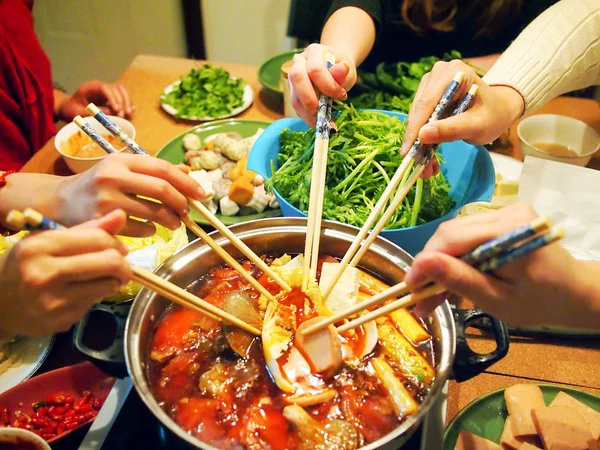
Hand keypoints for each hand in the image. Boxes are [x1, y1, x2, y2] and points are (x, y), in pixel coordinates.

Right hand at [0, 210, 131, 334]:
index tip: (118, 248)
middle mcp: (46, 274)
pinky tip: (80, 293)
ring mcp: (54, 301)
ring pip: (108, 285)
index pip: (98, 239)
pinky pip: (95, 303)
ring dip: (113, 281)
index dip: (116, 242)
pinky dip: (96, 296)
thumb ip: (87, 229)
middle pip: (110, 263)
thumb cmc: (25, 263)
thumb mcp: (48, 238)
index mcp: (41, 246)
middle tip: (120, 266)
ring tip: (100, 278)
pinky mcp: (62, 321)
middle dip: (123, 264)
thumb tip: (121, 215)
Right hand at [56, 153, 204, 236]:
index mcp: (121, 160)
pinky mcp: (104, 221)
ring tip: (174, 223)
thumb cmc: (97, 184)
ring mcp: (107, 199)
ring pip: (154, 212)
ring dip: (171, 220)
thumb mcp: (121, 169)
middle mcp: (114, 176)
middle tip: (188, 212)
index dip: (187, 182)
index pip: (163, 169)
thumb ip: (152, 170)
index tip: (202, 194)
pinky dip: (151, 230)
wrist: (59, 202)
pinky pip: (142, 229)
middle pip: (162, 190)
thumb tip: (187, 171)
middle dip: (182, 203)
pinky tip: (150, 228)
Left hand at [57, 80, 133, 120]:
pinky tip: (131, 110)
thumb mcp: (78, 112)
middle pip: (116, 88)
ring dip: (127, 101)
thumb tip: (110, 111)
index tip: (116, 109)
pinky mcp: (111, 96)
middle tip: (123, 114)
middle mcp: (100, 86)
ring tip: (129, 113)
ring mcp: (106, 90)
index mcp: (90, 87)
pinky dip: (128, 102)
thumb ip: (92, 112)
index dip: (112, 97)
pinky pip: (122, 96)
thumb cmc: (71, 110)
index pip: (104, 87)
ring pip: (121, 90)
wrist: (70, 107)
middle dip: (122, 101)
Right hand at [288, 43, 356, 127]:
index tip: (342, 96)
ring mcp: (293, 77)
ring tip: (325, 124)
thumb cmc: (340, 69)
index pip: (316, 69)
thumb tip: (342, 69)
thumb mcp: (347, 70)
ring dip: (309, 114)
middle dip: (309, 99)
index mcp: (314, 52)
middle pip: (297, 79)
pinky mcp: (293, 92)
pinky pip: (297, 107)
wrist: (334, 69)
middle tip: (323, 113)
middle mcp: (299, 62)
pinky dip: (308, 118)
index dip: (328, 85)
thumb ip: (343, 72)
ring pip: (294, 97)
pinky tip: (320, 124)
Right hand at [401, 60, 524, 177]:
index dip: (415, 129)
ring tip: (425, 166)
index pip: (426, 103)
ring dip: (419, 142)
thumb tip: (422, 135)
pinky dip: (423, 137)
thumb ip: (451, 130)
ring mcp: (431, 82)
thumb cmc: (492, 116)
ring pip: (416, 116)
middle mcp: (438, 73)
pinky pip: (420, 118)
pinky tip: (428, 155)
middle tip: (418, 165)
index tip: (407, 153)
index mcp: (453, 73)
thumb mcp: (476, 126)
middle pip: (419, 109)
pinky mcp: (427, 94)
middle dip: (417, 139)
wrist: (498, 110)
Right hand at [404, 203, 599, 328]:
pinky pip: (468, 233)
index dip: (425, 262)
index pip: (452, 238)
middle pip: (451, 232)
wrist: (575, 292)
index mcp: (509, 231)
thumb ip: (459, 280)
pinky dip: (457, 256)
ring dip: (441, 261)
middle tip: (420, 296)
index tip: (410, 289)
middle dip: (431, 264)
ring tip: (434, 293)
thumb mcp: (498, 300)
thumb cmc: (541, 302)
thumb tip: (420, 264)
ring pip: (456, 232)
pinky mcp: (504, 217)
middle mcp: (507, 212)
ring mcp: (506, 211)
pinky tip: (453, 277)